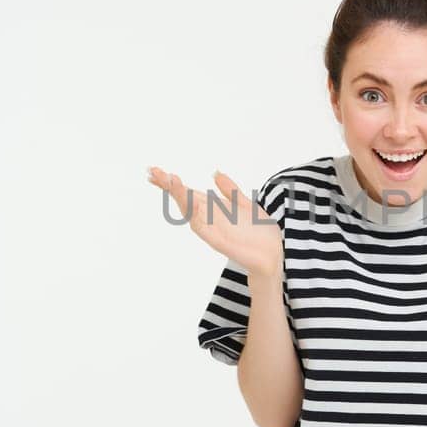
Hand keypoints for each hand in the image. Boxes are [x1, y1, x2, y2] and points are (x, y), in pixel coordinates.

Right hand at [148, 166, 282, 277]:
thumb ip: (230, 190)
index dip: (172, 183)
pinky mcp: (222, 243)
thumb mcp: (245, 204)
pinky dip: (196, 218)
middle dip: (169, 186)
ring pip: (191, 213)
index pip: (188, 194)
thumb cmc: (260, 233)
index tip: (155, 171)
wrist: (274, 256)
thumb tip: (215, 172)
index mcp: (214, 211)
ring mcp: (213, 231)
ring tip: (169, 180)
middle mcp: (210, 221)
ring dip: (180, 197)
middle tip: (153, 171)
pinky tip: (190, 204)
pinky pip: (205, 230)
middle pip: (184, 201)